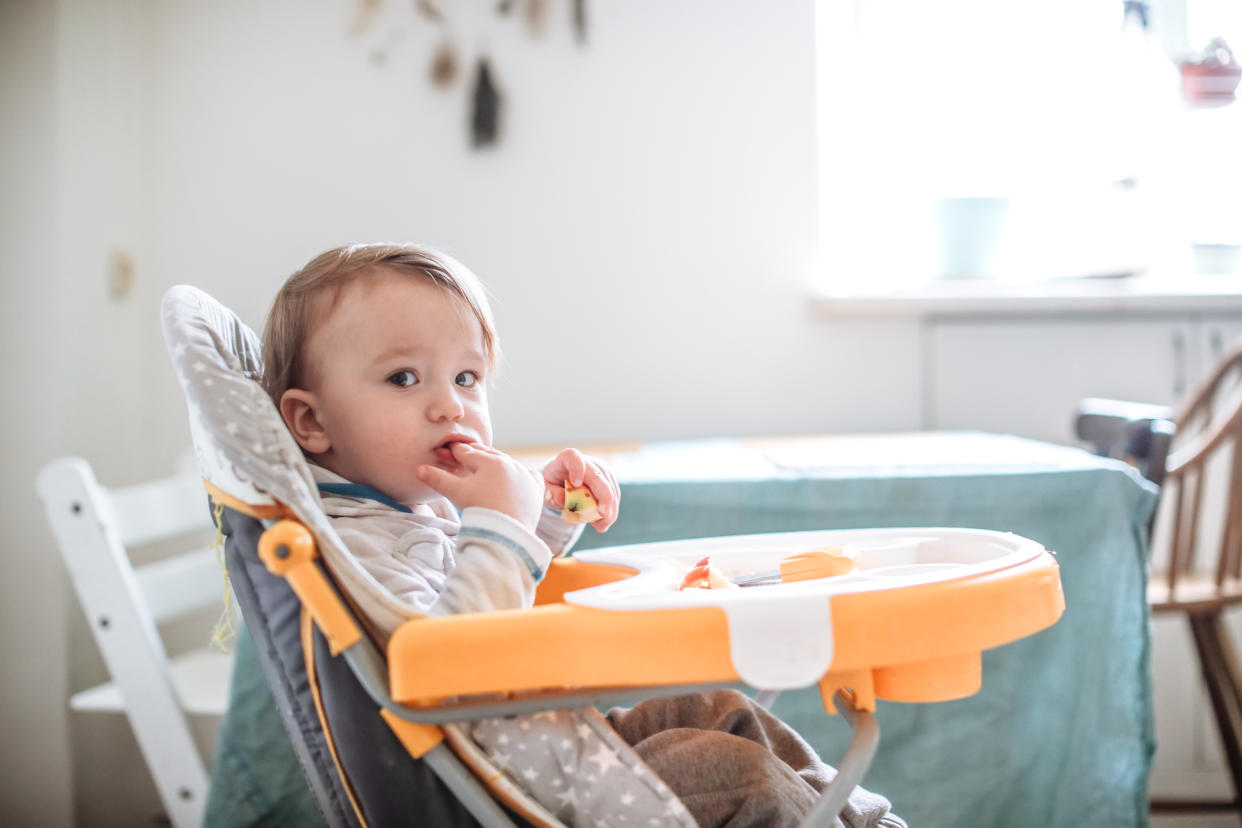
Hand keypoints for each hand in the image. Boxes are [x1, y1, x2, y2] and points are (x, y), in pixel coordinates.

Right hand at [416, 442, 544, 531]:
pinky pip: (528, 475)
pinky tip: (515, 476)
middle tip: (464, 453)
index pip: (466, 452)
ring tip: (487, 465)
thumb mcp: (457, 493)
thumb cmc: (481, 510)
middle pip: (487, 454)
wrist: (508, 533)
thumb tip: (419, 469)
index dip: (452, 451)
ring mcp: (525, 475)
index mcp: (490, 461)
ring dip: (496, 462)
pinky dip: (519, 474)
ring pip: (507, 463)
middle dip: (474, 454)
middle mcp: (510, 463)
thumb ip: (438, 479)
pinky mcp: (536, 489)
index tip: (444, 450)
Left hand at [541, 448, 620, 531]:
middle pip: (598, 475)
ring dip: (609, 509)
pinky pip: (614, 496)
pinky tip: (602, 524)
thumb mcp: (545, 490)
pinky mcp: (609, 480)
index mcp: (566, 459)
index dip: (576, 468)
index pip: (573, 457)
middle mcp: (586, 462)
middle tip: (604, 514)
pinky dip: (610, 511)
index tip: (576, 484)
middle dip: (604, 496)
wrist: (563, 481)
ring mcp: (600, 470)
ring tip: (600, 526)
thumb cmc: (552, 484)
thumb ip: (551, 494)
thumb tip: (562, 499)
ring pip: (610, 487)